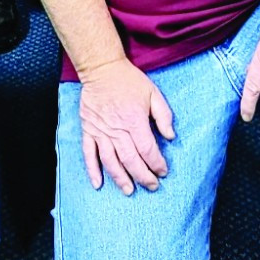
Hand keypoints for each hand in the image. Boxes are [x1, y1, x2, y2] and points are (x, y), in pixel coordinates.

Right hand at [76, 58, 174, 194]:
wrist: (102, 69)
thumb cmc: (129, 80)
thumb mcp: (153, 93)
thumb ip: (164, 116)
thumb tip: (171, 137)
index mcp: (134, 120)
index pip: (147, 149)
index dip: (157, 163)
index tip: (163, 171)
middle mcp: (117, 130)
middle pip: (131, 160)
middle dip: (143, 176)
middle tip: (152, 186)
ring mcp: (101, 132)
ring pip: (110, 161)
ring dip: (120, 178)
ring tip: (129, 190)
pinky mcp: (89, 131)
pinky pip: (89, 154)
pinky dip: (92, 170)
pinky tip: (98, 184)